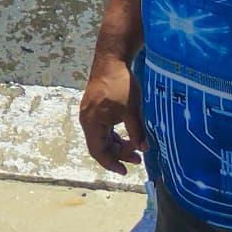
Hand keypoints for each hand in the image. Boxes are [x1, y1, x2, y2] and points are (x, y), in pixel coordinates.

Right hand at [78, 53, 143, 172]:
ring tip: (136, 147)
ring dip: (118, 144)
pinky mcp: (95, 108)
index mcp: (92, 123)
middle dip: (118, 154)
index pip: (98, 151)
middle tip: (138, 159)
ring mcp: (90, 114)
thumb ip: (137, 131)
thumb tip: (144, 149)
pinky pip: (103, 128)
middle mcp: (87, 120)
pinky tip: (128, 135)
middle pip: (100, 146)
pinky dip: (115, 135)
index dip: (111, 163)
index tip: (125, 171)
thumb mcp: (132, 110)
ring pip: (102, 137)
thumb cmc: (120, 84)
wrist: (111, 60)